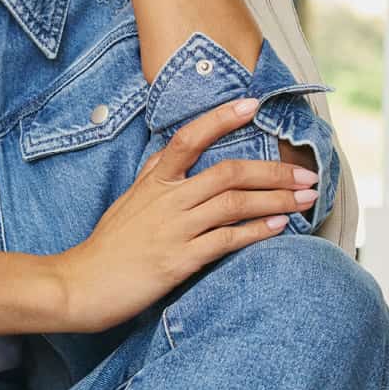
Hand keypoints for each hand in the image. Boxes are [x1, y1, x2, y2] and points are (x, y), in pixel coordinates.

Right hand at [50, 98, 320, 334]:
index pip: (188, 138)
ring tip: (305, 200)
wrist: (81, 284)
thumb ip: (154, 176)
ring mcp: (173, 229)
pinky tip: (278, 228)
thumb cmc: (107, 246)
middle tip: (307, 174)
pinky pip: (226, 240)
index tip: (252, 105)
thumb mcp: (128, 201)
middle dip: (273, 171)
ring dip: (276, 200)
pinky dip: (256, 231)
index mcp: (153, 182)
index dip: (220, 119)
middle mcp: (165, 200)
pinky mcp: (179, 260)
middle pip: (227, 172)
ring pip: (233, 203)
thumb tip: (172, 152)